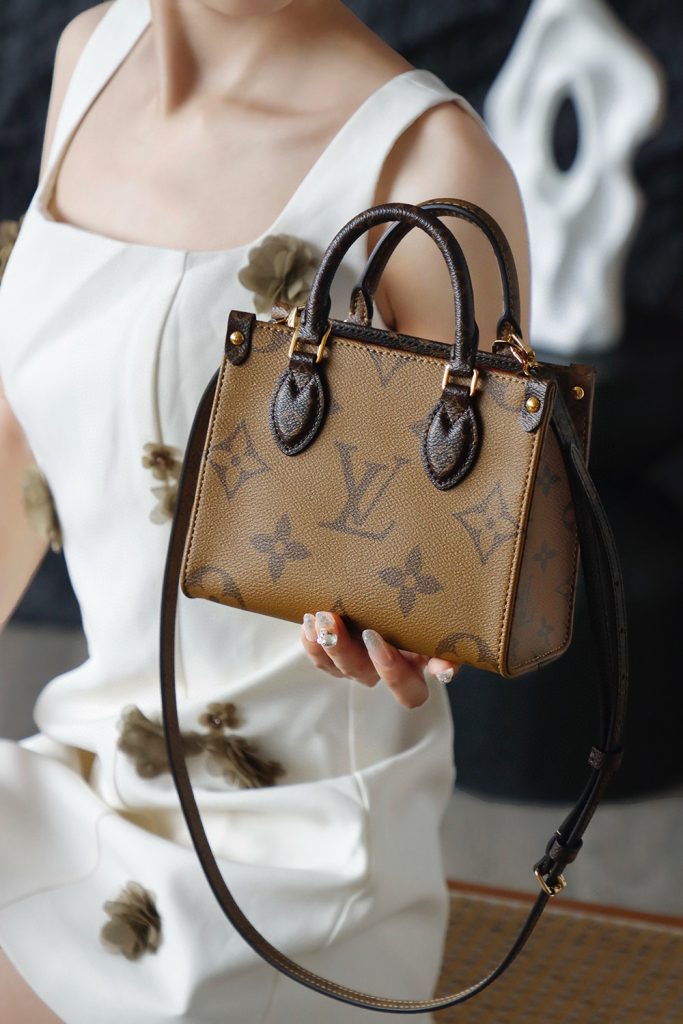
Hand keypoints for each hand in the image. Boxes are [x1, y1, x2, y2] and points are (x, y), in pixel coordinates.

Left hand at [300, 610, 460, 708]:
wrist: (394, 585)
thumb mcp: (437, 619)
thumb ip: (446, 645)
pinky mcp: (337, 654)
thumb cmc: (420, 601)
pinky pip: (321, 658)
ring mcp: (359, 663)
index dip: (392, 673)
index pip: (410, 693)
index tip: (377, 638)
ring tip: (318, 617)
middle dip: (343, 649)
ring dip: (324, 644)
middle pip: (363, 675)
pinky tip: (308, 621)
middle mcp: (385, 671)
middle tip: (333, 620)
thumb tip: (445, 670)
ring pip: (338, 668)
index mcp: (416, 666)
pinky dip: (311, 641)